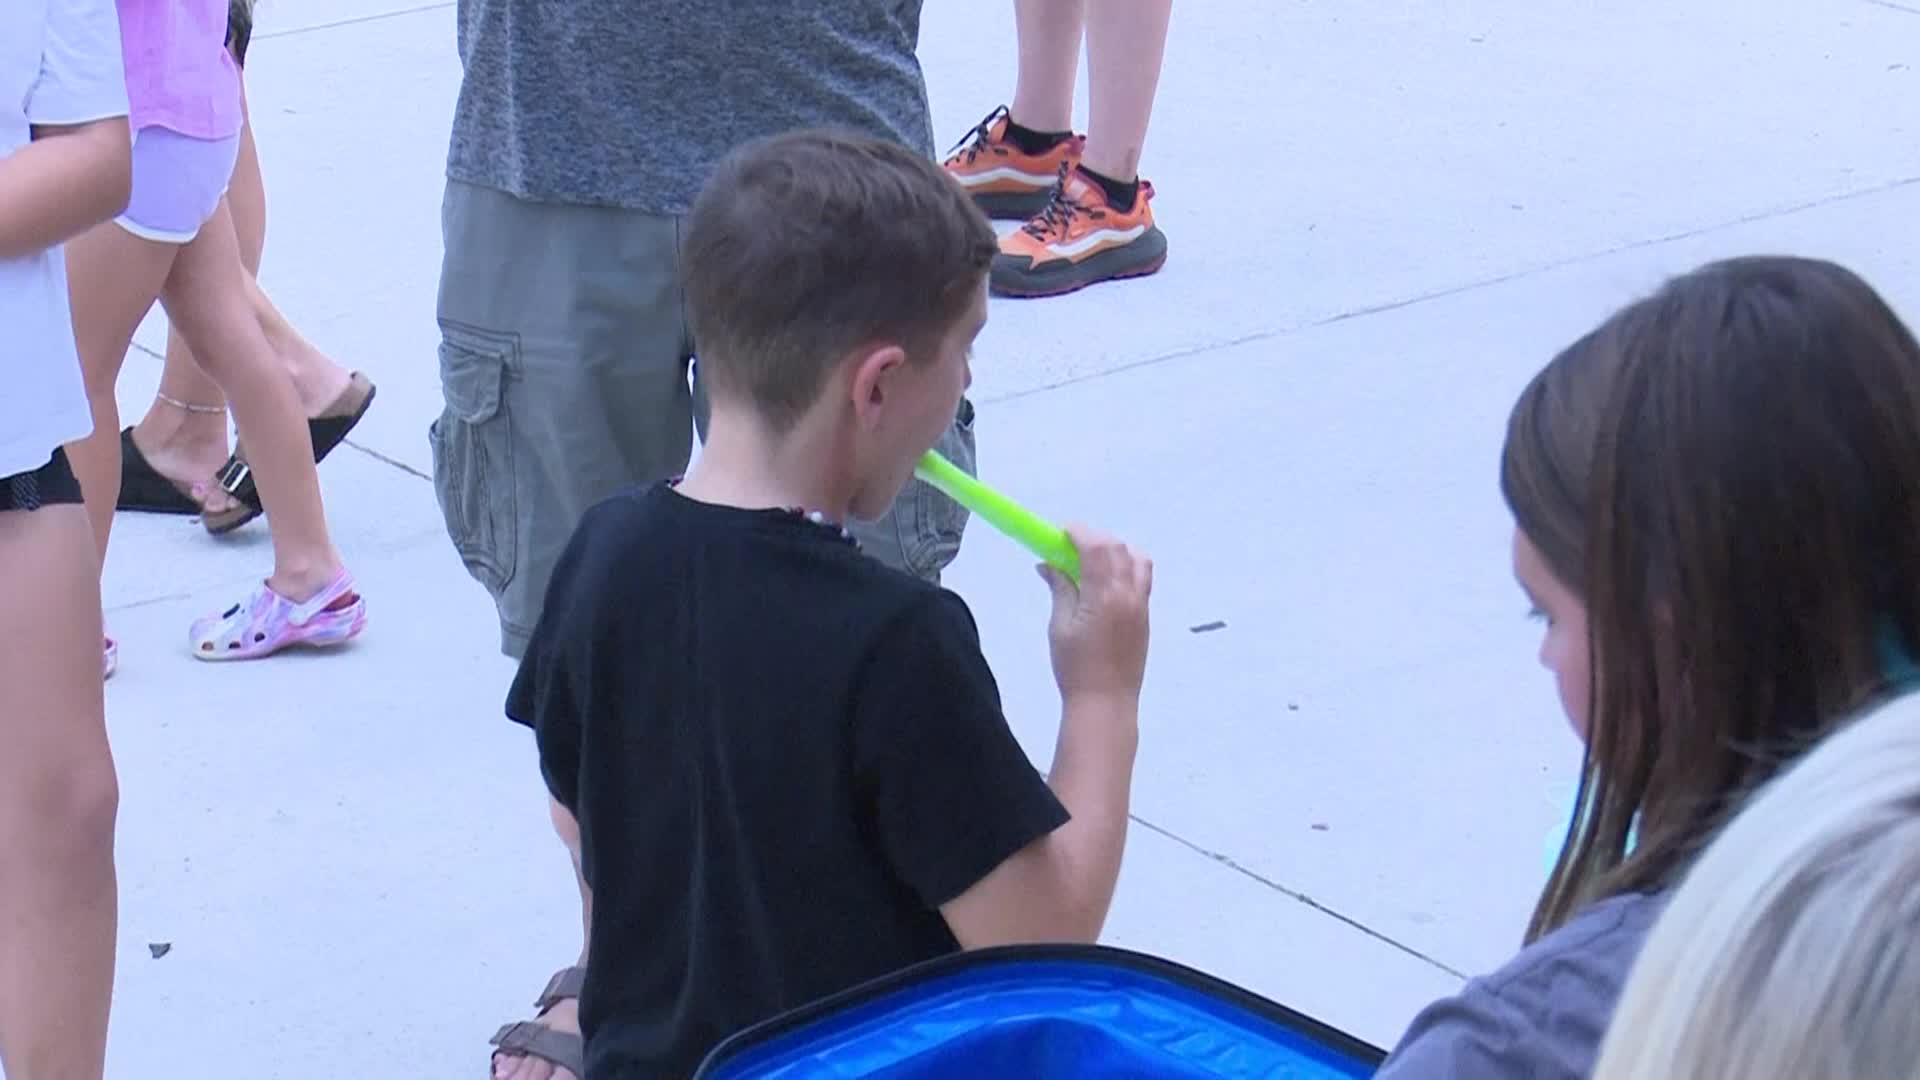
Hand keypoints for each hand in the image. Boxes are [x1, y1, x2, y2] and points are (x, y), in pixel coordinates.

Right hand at [1040, 526, 1152, 702]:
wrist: (1106, 703)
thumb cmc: (1075, 668)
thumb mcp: (1059, 626)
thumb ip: (1060, 589)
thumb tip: (1048, 564)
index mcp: (1104, 596)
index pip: (1096, 547)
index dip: (1079, 532)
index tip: (1060, 531)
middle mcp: (1129, 595)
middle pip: (1118, 547)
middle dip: (1094, 538)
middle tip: (1070, 545)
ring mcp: (1142, 605)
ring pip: (1137, 559)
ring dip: (1116, 549)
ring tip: (1092, 560)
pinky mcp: (1146, 617)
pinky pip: (1142, 578)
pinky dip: (1126, 566)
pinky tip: (1106, 580)